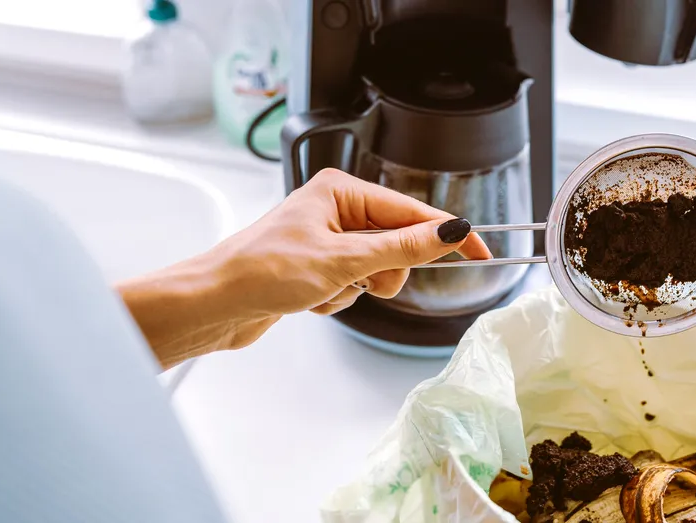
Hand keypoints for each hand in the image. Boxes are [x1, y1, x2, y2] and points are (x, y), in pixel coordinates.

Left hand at [117, 168, 490, 368]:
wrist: (214, 304)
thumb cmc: (262, 271)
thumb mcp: (344, 260)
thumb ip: (402, 248)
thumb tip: (450, 232)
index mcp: (341, 191)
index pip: (412, 211)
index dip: (447, 234)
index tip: (481, 251)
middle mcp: (335, 209)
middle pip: (395, 243)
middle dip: (383, 272)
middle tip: (360, 281)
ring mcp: (325, 239)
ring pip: (376, 270)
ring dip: (356, 289)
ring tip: (323, 291)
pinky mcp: (316, 266)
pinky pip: (352, 285)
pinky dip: (338, 298)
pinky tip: (309, 299)